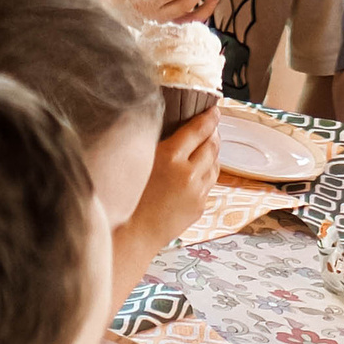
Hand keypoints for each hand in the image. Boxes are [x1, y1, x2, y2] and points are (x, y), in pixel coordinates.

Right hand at [135, 106, 219, 253]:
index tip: (214, 110)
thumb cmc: (128, 195)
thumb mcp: (140, 160)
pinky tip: (199, 170)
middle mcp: (188, 174)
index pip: (197, 130)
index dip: (209, 118)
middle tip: (213, 125)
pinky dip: (207, 173)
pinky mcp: (199, 207)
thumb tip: (175, 129)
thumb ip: (160, 144)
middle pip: (211, 146)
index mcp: (170, 157)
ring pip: (215, 165)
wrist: (132, 233)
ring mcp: (197, 192)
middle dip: (214, 133)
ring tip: (208, 145)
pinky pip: (208, 184)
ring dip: (213, 153)